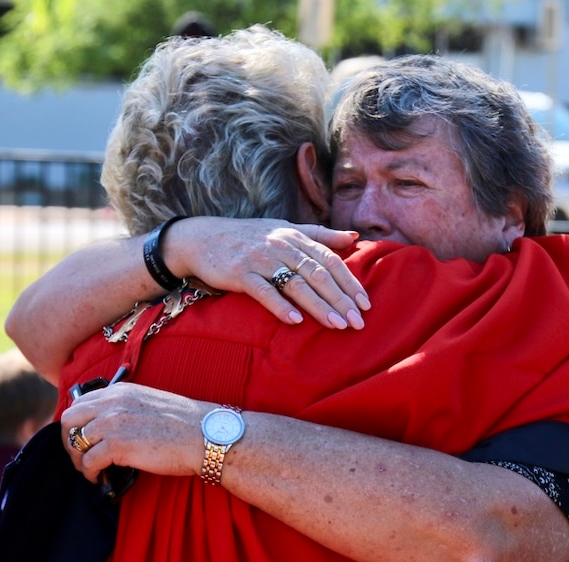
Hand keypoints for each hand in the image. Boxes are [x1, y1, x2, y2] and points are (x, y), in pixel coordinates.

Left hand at [62, 383, 209, 481]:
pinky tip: (99, 478)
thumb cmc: (182, 422)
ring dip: (79, 460)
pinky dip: (90, 473)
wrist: (203, 434)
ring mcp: (113, 423)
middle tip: (80, 454)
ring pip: (75, 442)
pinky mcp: (118, 446)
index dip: (76, 423)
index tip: (82, 437)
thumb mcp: (148, 401)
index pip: (79, 403)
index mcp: (120, 390)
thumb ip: (124, 406)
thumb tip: (105, 422)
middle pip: (68, 420)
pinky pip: (89, 462)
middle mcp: (112, 403)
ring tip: (90, 469)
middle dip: (70, 440)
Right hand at [165, 217, 370, 329]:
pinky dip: (280, 306)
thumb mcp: (285, 229)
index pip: (330, 259)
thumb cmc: (250, 236)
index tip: (365, 303)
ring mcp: (261, 260)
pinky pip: (264, 291)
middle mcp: (281, 246)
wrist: (203, 238)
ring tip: (337, 324)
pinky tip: (296, 321)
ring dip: (319, 306)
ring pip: (296, 284)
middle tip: (357, 322)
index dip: (349, 282)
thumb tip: (354, 236)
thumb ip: (319, 234)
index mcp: (295, 237)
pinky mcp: (240, 274)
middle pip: (318, 274)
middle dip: (340, 299)